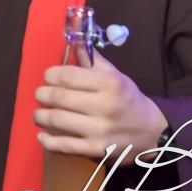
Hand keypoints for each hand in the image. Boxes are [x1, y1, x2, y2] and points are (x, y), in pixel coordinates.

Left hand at [33, 46, 167, 163]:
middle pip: (58, 97)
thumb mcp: (116, 75)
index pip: (67, 76)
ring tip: (38, 113)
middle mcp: (104, 106)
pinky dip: (48, 140)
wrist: (153, 132)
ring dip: (40, 116)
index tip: (48, 77)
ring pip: (57, 120)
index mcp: (109, 83)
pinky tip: (41, 135)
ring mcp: (99, 130)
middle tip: (40, 95)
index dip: (50, 75)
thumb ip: (91, 60)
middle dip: (42, 94)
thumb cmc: (128, 99)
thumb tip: (73, 41)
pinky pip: (64, 146)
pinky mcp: (96, 149)